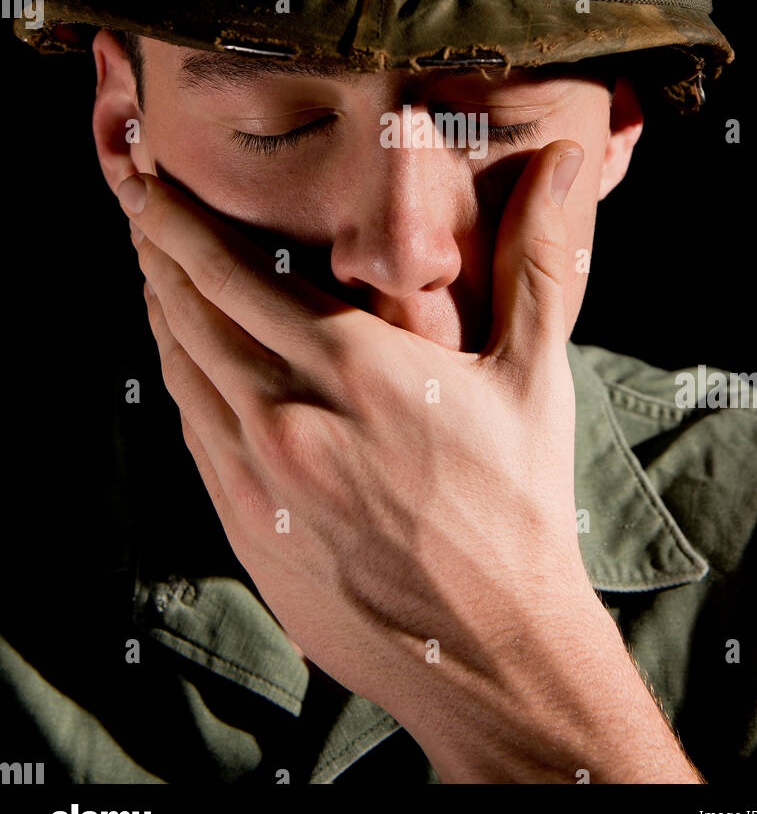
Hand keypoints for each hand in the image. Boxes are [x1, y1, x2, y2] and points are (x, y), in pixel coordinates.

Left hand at [118, 142, 594, 758]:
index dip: (179, 223)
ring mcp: (258, 478)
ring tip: (152, 272)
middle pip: (190, 314)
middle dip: (157, 253)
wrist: (489, 650)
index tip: (146, 184)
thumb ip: (538, 260)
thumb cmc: (518, 508)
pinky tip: (184, 362)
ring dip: (159, 311)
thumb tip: (563, 163)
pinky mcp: (246, 527)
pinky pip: (191, 433)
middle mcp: (289, 416)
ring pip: (182, 371)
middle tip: (137, 210)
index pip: (233, 274)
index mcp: (353, 368)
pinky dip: (177, 380)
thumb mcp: (534, 375)